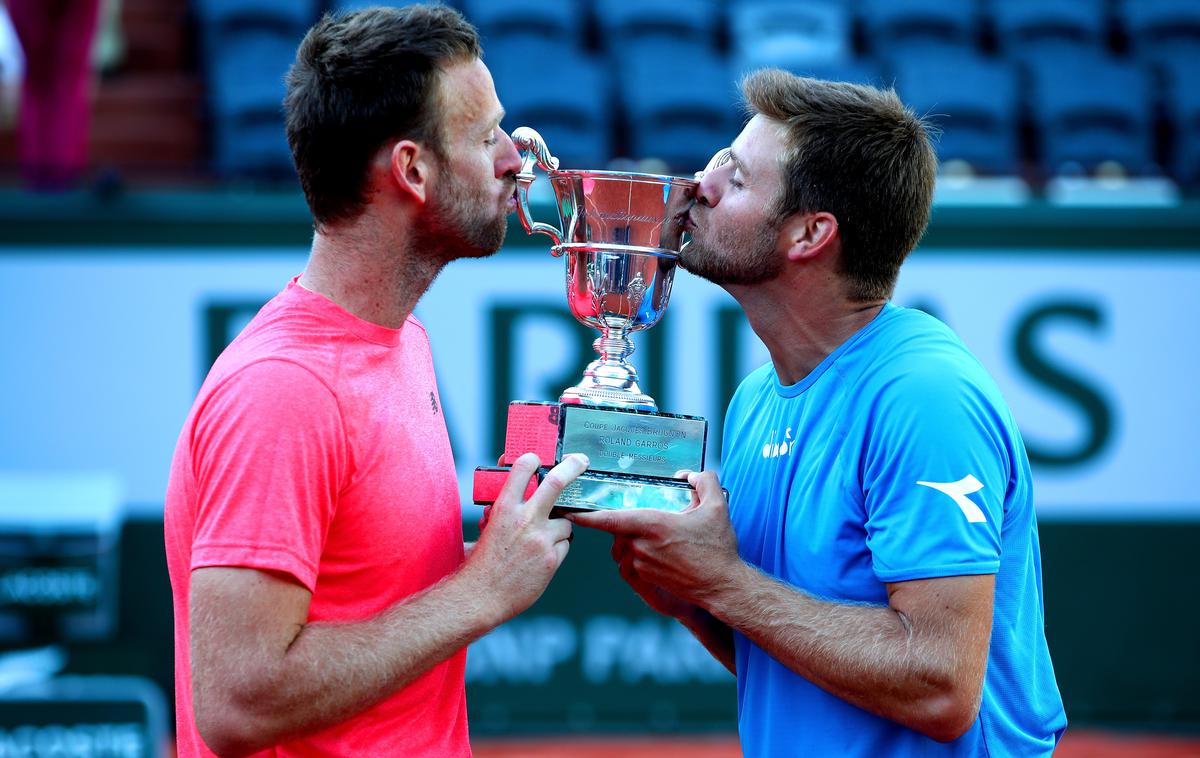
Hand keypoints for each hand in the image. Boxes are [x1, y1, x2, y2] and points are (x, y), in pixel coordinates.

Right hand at [461, 452, 587, 622]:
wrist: (481, 597)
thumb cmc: (481, 563)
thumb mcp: (487, 529)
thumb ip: (504, 512)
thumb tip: (517, 498)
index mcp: (504, 508)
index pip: (522, 470)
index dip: (533, 460)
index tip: (538, 458)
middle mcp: (524, 519)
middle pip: (556, 483)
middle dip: (572, 467)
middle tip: (582, 460)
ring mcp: (540, 539)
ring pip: (565, 523)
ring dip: (559, 529)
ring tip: (540, 542)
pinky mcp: (552, 558)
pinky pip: (565, 544)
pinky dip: (558, 548)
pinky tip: (542, 558)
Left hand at [568, 470, 741, 608]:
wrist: (722, 586)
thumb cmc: (718, 548)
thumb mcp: (717, 507)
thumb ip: (703, 481)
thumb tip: (687, 475)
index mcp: (652, 525)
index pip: (609, 519)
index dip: (586, 515)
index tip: (569, 510)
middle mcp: (641, 546)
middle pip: (617, 530)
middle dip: (624, 522)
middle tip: (641, 516)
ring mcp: (642, 565)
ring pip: (623, 546)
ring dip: (630, 539)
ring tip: (653, 534)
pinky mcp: (646, 579)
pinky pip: (630, 562)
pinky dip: (636, 554)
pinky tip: (656, 551)